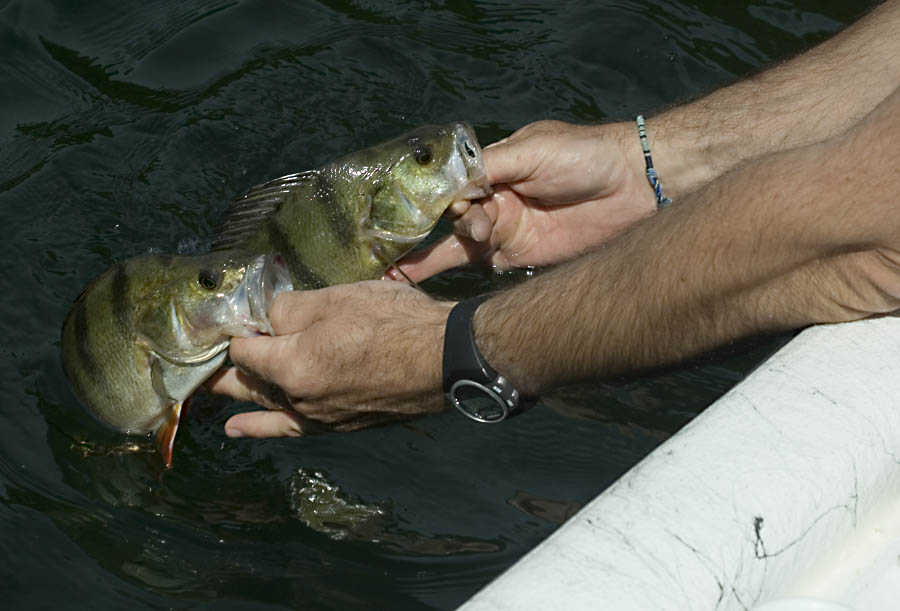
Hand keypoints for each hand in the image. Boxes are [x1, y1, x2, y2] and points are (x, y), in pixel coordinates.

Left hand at [206, 281, 453, 437]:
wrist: (443, 359)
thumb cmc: (394, 322)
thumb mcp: (338, 299)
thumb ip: (291, 307)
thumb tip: (265, 315)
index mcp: (291, 365)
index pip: (243, 347)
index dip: (232, 329)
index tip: (223, 317)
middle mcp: (296, 398)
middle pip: (243, 382)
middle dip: (218, 367)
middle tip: (187, 359)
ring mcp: (316, 416)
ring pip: (263, 404)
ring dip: (232, 396)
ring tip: (200, 391)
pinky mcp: (337, 425)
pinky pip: (288, 428)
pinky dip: (259, 428)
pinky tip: (237, 431)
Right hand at [394, 120, 657, 281]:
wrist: (635, 185)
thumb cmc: (584, 156)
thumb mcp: (533, 150)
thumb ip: (490, 167)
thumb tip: (450, 188)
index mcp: (494, 170)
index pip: (452, 186)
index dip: (437, 198)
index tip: (435, 209)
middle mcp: (495, 200)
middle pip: (451, 218)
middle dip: (434, 231)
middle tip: (439, 241)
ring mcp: (506, 230)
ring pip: (459, 244)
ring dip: (432, 256)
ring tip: (405, 269)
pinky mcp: (520, 257)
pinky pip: (480, 265)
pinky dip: (451, 272)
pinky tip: (415, 281)